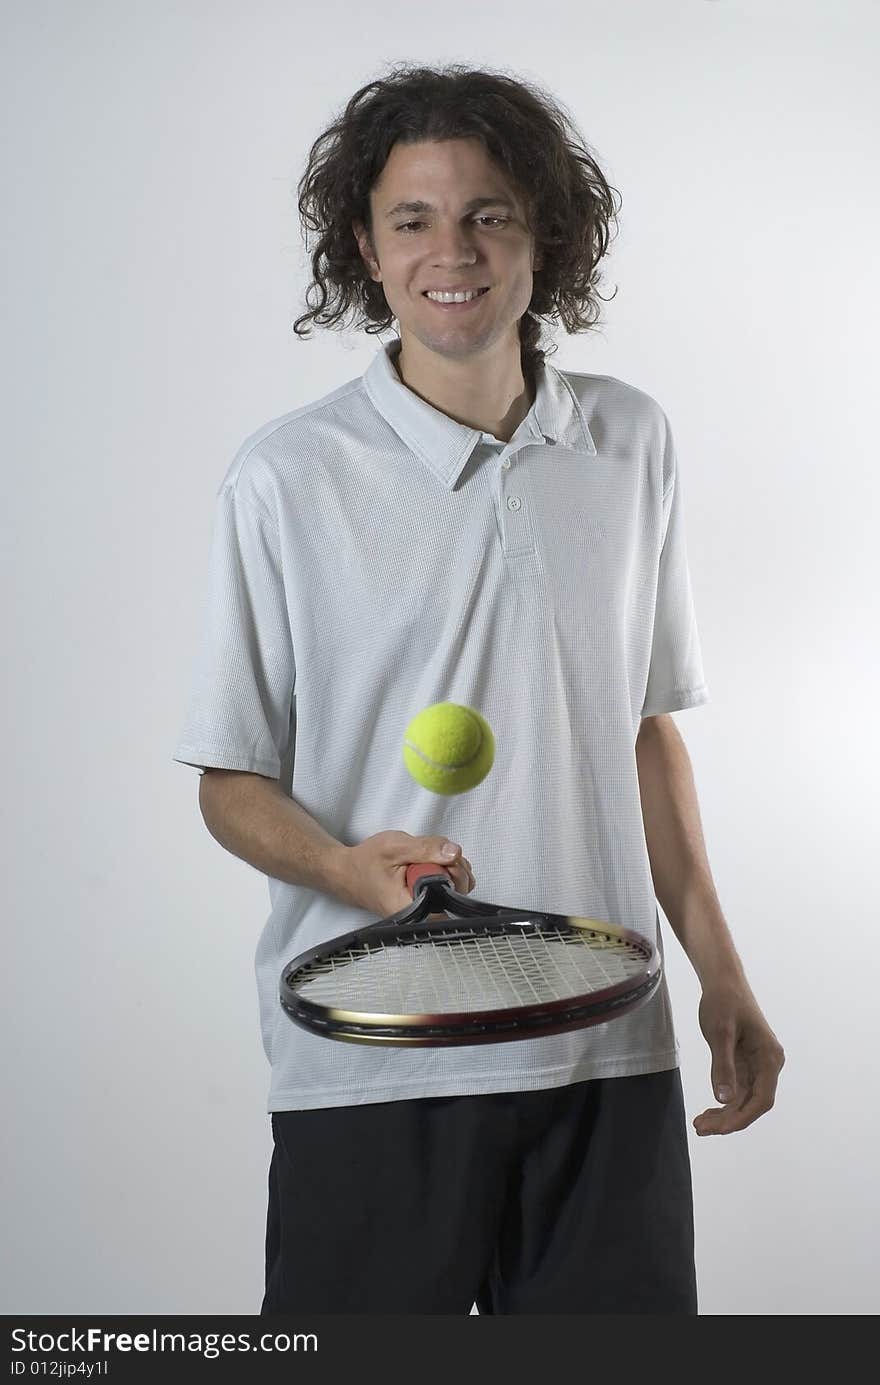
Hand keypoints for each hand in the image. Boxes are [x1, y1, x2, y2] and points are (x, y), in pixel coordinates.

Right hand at [337, 831, 474, 919]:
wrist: (347, 872)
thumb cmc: (366, 863)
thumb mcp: (395, 847)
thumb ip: (425, 848)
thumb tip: (454, 852)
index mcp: (412, 907)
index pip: (451, 900)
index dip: (456, 877)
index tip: (445, 859)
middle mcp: (421, 913)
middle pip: (458, 892)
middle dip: (454, 867)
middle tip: (435, 853)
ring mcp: (425, 908)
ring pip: (455, 887)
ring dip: (449, 867)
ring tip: (427, 858)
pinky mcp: (425, 900)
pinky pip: (445, 886)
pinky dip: (442, 870)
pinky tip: (427, 864)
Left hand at [693, 977, 784, 1135]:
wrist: (723, 981)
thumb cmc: (723, 1001)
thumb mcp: (720, 1033)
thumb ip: (723, 1066)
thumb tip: (724, 1099)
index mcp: (769, 1057)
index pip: (762, 1099)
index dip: (742, 1118)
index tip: (721, 1129)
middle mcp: (768, 1064)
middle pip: (753, 1103)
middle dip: (729, 1120)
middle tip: (701, 1129)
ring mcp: (757, 1065)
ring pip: (744, 1099)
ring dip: (724, 1114)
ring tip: (700, 1125)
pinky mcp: (745, 1063)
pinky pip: (737, 1090)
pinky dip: (723, 1102)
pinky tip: (707, 1112)